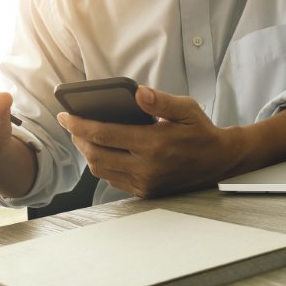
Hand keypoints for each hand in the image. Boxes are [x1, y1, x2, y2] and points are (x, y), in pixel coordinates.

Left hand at [57, 86, 285, 197]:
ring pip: (101, 170)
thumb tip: (138, 93)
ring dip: (88, 154)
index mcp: (153, 144)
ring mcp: (146, 183)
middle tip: (72, 125)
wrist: (220, 162)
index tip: (65, 116)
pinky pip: (114, 180)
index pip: (103, 135)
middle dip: (78, 139)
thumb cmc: (201, 132)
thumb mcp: (186, 109)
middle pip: (96, 154)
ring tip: (84, 138)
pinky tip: (102, 152)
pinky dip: (103, 166)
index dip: (78, 125)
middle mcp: (146, 167)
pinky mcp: (147, 192)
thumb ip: (161, 101)